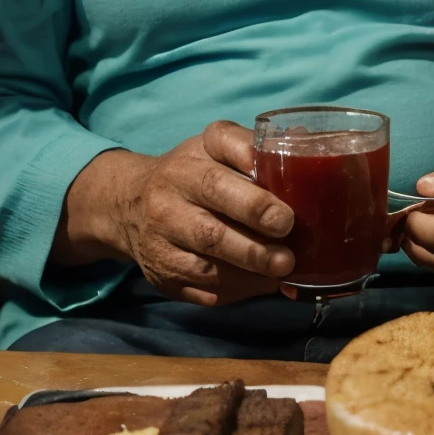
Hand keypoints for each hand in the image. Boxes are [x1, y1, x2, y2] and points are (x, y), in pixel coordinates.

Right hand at [54, 122, 295, 306]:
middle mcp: (165, 207)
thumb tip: (302, 142)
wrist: (131, 204)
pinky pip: (203, 292)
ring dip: (249, 276)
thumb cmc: (191, 170)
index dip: (252, 204)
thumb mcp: (213, 145)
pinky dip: (237, 292)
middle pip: (211, 234)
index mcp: (184, 169)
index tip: (285, 219)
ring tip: (282, 273)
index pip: (215, 184)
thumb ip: (250, 146)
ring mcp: (160, 247)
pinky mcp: (162, 279)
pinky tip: (260, 284)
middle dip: (255, 249)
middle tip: (289, 257)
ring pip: (207, 270)